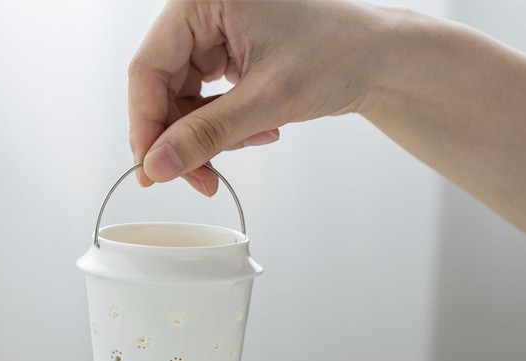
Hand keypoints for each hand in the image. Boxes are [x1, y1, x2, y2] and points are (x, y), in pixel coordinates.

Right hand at [128, 0, 391, 194]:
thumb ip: (206, 135)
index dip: (145, 126)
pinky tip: (259, 132)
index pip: (148, 68)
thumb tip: (156, 167)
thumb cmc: (339, 54)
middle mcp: (202, 12)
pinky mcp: (226, 57)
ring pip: (181, 102)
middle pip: (160, 89)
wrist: (380, 58)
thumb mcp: (268, 100)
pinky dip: (225, 128)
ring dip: (208, 137)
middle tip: (199, 179)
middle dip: (180, 139)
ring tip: (251, 143)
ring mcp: (213, 35)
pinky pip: (204, 104)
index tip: (151, 171)